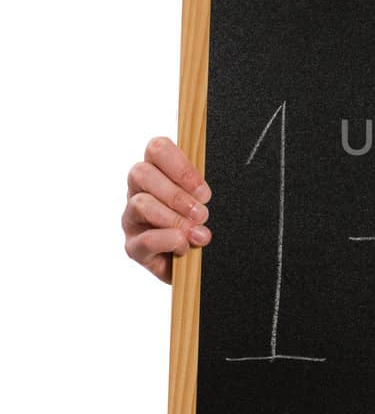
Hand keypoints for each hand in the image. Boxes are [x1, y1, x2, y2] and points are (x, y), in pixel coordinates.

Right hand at [122, 135, 211, 283]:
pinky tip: (184, 245)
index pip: (156, 149)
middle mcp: (138, 191)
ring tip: (197, 232)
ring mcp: (131, 219)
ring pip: (141, 204)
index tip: (203, 191)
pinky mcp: (133, 247)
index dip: (179, 166)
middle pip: (141, 173)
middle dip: (176, 194)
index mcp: (157, 172)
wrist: (194, 265)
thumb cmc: (197, 226)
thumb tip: (203, 192)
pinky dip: (170, 240)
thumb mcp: (202, 201)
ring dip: (174, 218)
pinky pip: (146, 239)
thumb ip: (200, 190)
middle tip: (201, 213)